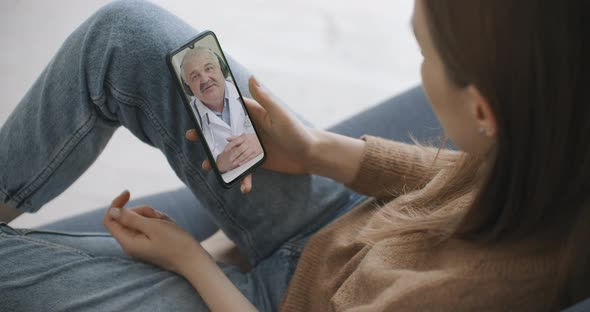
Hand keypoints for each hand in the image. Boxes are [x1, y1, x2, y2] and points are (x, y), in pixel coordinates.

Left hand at [103, 190, 198, 273]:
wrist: (193, 259)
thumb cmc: (175, 244)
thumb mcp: (153, 226)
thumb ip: (130, 218)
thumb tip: (112, 211)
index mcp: (128, 242)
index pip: (110, 219)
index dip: (116, 204)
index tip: (128, 192)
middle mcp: (131, 244)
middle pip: (128, 217)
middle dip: (143, 211)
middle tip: (158, 217)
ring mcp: (141, 243)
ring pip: (141, 219)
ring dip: (154, 216)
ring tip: (168, 225)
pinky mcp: (150, 242)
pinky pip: (150, 225)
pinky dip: (159, 222)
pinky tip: (170, 227)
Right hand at [185, 76, 316, 191]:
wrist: (311, 154)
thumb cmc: (297, 131)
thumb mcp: (280, 114)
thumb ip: (265, 98)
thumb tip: (251, 77)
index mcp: (253, 115)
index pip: (228, 109)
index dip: (211, 109)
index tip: (194, 110)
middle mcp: (250, 130)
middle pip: (223, 131)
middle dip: (206, 135)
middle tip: (191, 137)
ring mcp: (252, 147)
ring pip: (229, 152)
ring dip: (217, 159)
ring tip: (207, 166)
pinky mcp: (258, 161)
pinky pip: (244, 170)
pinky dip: (242, 178)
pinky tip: (243, 187)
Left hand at [216, 133, 262, 172]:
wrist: (262, 139)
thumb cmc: (252, 138)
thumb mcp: (244, 136)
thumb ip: (235, 138)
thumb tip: (227, 139)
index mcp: (244, 138)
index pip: (235, 141)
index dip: (230, 146)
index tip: (226, 150)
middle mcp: (248, 142)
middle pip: (239, 149)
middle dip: (234, 155)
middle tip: (229, 159)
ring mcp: (253, 147)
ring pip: (244, 154)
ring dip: (239, 159)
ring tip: (234, 163)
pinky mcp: (256, 152)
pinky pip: (250, 157)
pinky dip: (244, 161)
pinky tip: (240, 163)